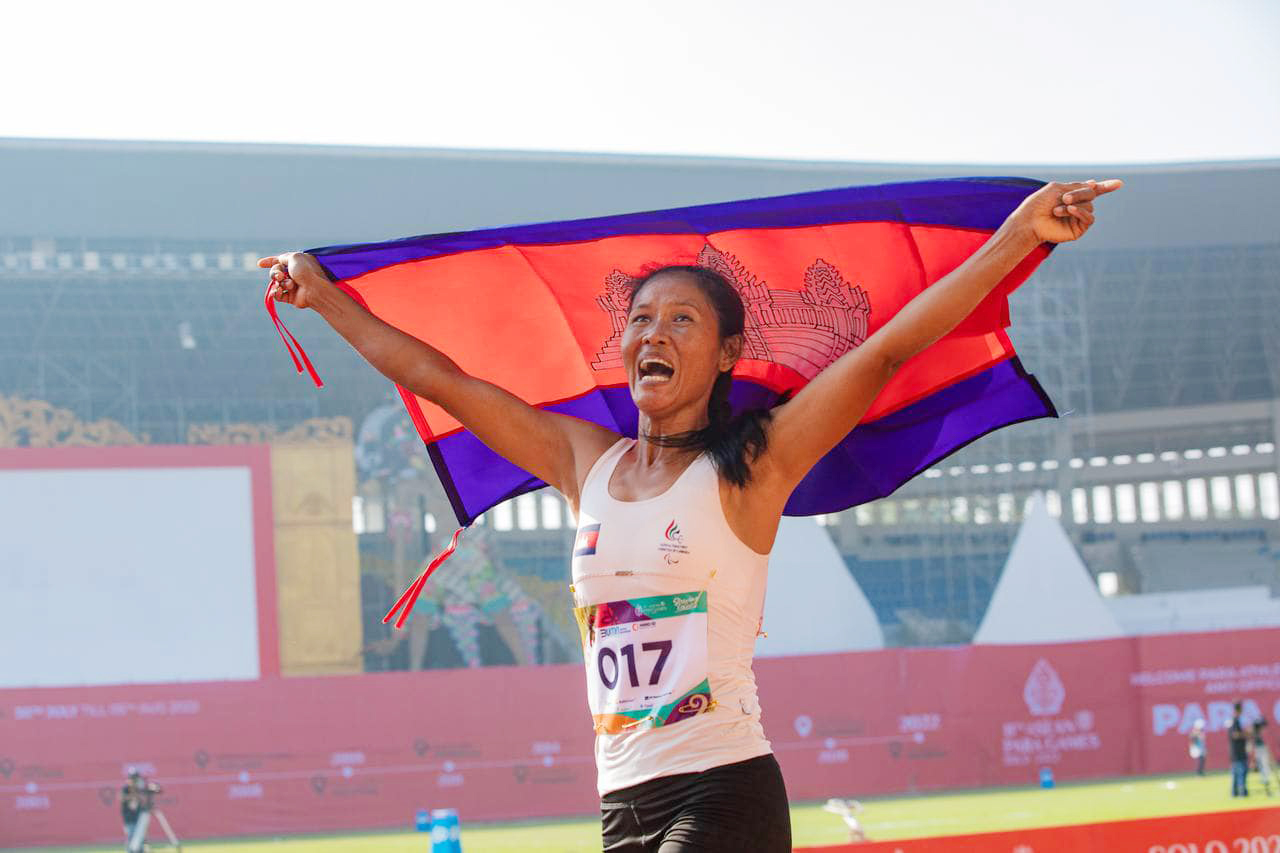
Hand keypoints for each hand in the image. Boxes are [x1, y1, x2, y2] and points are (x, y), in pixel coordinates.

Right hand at [256, 251, 328, 309]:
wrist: (314, 289)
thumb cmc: (306, 271)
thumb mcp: (294, 257)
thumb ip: (283, 257)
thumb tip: (278, 261)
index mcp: (297, 263)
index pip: (280, 261)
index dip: (269, 262)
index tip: (259, 264)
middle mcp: (295, 274)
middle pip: (276, 272)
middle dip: (275, 273)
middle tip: (281, 276)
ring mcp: (293, 286)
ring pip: (276, 283)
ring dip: (280, 282)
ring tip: (290, 284)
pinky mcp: (291, 297)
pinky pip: (277, 295)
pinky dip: (277, 293)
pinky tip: (280, 291)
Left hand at [1009, 178, 1123, 243]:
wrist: (1029, 221)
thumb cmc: (1039, 203)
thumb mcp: (1057, 188)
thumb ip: (1076, 186)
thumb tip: (1094, 184)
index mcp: (1072, 195)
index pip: (1093, 190)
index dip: (1106, 186)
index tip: (1119, 183)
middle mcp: (1077, 206)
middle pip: (1091, 195)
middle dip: (1079, 194)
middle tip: (1064, 197)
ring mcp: (1078, 218)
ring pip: (1089, 206)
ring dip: (1074, 205)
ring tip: (1057, 209)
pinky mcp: (1078, 229)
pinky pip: (1089, 218)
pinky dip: (1081, 212)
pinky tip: (1069, 210)